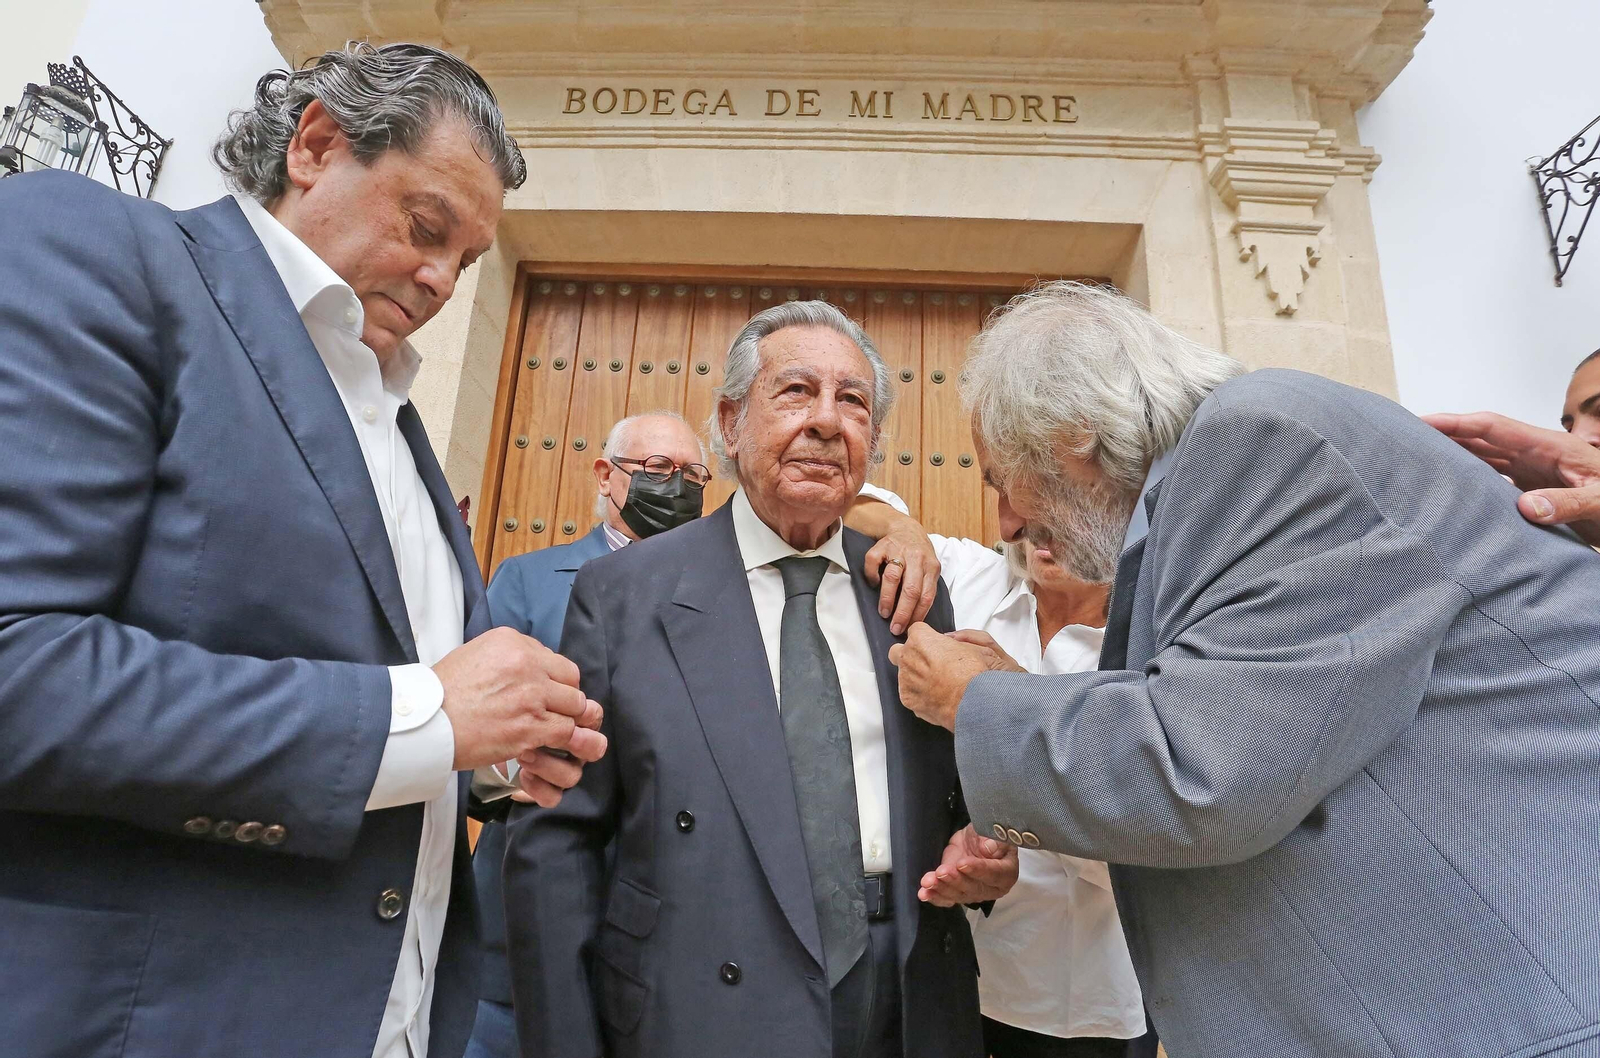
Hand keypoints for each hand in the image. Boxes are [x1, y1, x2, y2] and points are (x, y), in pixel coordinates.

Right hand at [432, 628, 608, 804]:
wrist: (426, 722)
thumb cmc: (442, 693)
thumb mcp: (474, 654)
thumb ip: (508, 656)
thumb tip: (531, 664)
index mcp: (512, 642)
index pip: (555, 659)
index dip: (554, 679)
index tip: (544, 692)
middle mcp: (527, 663)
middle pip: (571, 681)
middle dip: (564, 698)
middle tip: (550, 712)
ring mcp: (532, 695)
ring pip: (576, 706)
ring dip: (565, 719)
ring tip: (549, 729)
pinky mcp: (532, 726)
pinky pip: (567, 731)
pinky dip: (560, 740)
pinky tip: (544, 742)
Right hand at [862, 519, 940, 635]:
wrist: (906, 528)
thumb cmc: (919, 555)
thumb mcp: (929, 569)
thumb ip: (925, 588)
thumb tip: (915, 617)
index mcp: (931, 567)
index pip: (926, 596)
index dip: (917, 614)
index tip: (909, 628)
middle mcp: (917, 558)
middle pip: (911, 589)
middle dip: (902, 612)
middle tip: (895, 627)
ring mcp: (899, 551)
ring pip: (892, 577)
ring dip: (888, 598)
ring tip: (884, 612)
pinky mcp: (882, 546)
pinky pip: (874, 563)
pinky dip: (872, 576)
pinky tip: (874, 584)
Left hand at [888, 624, 1024, 730]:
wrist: (976, 705)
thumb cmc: (976, 675)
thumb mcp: (977, 646)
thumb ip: (956, 640)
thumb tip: (948, 641)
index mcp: (922, 640)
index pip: (915, 630)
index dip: (927, 637)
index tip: (934, 644)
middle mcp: (908, 658)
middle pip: (899, 650)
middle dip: (911, 654)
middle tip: (930, 662)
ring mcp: (906, 680)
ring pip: (903, 674)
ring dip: (915, 676)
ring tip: (938, 683)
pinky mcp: (908, 700)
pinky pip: (909, 693)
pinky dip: (919, 694)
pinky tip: (936, 696)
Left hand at [918, 825, 1019, 905]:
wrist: (974, 840)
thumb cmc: (987, 835)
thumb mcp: (993, 831)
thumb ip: (994, 840)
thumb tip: (988, 848)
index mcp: (1007, 872)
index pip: (993, 873)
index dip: (978, 869)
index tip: (962, 863)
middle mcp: (992, 887)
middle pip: (974, 888)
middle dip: (956, 880)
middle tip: (942, 872)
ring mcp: (975, 893)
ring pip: (959, 895)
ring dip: (942, 889)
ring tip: (928, 882)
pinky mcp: (959, 894)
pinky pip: (947, 899)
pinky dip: (935, 897)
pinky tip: (924, 893)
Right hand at [1425, 411, 1599, 544]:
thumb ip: (1568, 503)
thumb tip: (1525, 508)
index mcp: (1550, 447)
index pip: (1493, 427)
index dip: (1455, 423)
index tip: (1422, 421)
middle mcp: (1537, 455)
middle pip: (1481, 437)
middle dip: (1444, 434)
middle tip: (1404, 436)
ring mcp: (1535, 471)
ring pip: (1484, 457)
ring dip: (1453, 456)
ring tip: (1417, 459)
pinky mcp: (1536, 489)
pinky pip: (1494, 479)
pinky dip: (1469, 480)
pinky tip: (1451, 489)